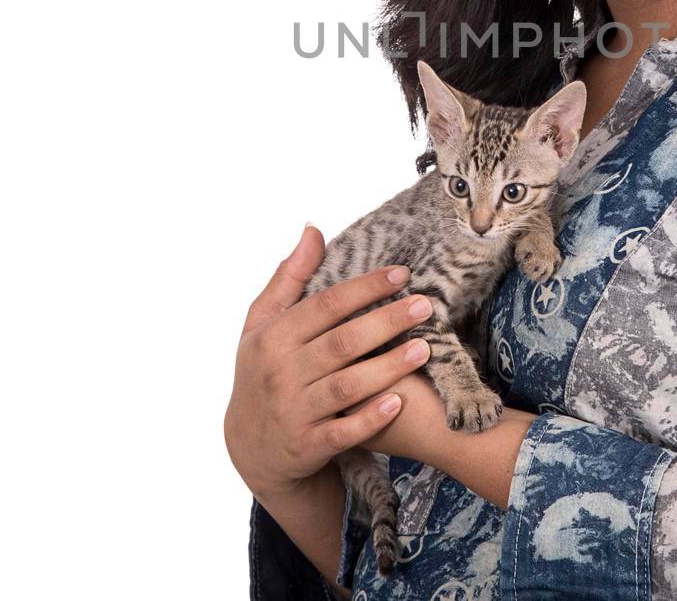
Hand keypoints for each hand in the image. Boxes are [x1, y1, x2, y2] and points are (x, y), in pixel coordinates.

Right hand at [223, 224, 434, 498]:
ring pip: (348, 386)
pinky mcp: (309, 445)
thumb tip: (313, 230)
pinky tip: (399, 401)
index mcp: (272, 337)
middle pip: (342, 342)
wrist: (250, 446)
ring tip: (424, 348)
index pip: (325, 305)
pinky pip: (344, 431)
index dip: (365, 288)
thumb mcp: (262, 324)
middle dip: (386, 322)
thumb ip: (289, 277)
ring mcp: (294, 411)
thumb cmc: (263, 371)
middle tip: (425, 305)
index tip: (402, 274)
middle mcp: (281, 373)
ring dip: (388, 366)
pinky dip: (371, 417)